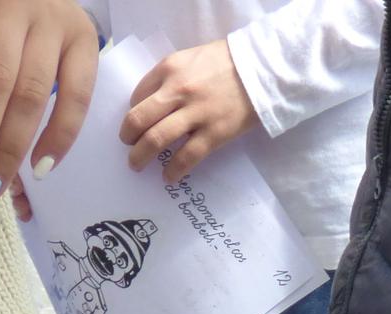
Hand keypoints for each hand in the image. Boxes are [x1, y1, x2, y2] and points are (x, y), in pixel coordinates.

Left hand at [121, 39, 257, 179]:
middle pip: (138, 120)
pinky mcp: (213, 134)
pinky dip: (172, 171)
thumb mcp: (190, 58)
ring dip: (140, 157)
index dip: (132, 112)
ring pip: (155, 140)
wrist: (263, 69)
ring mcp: (195, 114)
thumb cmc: (226, 62)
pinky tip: (168, 177)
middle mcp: (177, 91)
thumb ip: (170, 77)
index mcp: (169, 69)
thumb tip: (151, 103)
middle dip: (127, 137)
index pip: (136, 96)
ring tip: (136, 165)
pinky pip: (185, 158)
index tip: (136, 123)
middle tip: (127, 146)